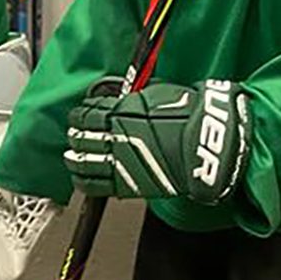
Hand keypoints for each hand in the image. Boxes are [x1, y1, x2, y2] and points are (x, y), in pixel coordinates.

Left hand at [62, 80, 250, 203]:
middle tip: (74, 134)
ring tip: (72, 157)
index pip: (87, 113)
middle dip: (75, 134)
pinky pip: (95, 185)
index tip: (78, 115)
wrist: (208, 145)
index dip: (79, 114)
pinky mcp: (128, 184)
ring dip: (74, 158)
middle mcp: (115, 136)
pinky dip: (82, 181)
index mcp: (120, 111)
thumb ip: (134, 99)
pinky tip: (80, 178)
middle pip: (81, 136)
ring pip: (82, 161)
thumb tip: (124, 99)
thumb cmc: (192, 117)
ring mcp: (119, 161)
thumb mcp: (158, 94)